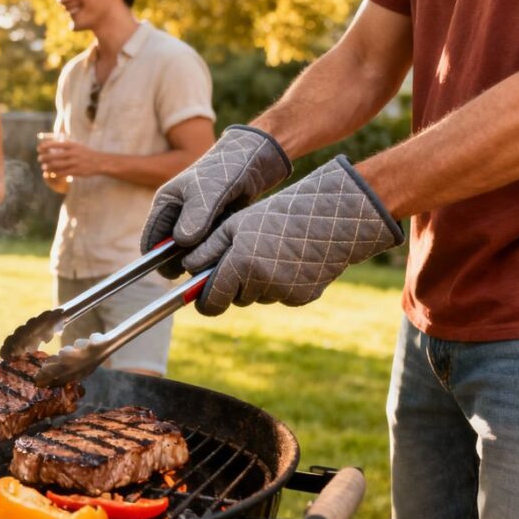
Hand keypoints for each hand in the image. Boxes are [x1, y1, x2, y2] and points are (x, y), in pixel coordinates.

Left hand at [37, 140, 102, 177]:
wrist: (100, 162)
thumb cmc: (86, 153)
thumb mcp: (77, 146)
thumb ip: (66, 145)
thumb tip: (52, 144)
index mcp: (72, 145)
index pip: (55, 144)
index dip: (45, 146)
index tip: (38, 149)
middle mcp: (72, 153)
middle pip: (54, 155)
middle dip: (44, 157)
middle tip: (39, 159)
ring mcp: (74, 162)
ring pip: (57, 165)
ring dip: (48, 166)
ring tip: (43, 167)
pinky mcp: (76, 171)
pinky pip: (62, 173)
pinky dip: (55, 173)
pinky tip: (50, 174)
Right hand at [141, 125, 290, 276]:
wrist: (255, 158)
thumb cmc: (225, 168)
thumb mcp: (208, 191)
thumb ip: (195, 217)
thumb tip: (181, 243)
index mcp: (166, 203)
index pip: (151, 239)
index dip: (156, 260)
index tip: (172, 274)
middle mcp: (178, 213)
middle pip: (171, 248)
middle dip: (182, 261)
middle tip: (199, 270)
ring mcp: (196, 220)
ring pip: (192, 249)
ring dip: (201, 256)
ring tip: (216, 260)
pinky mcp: (214, 224)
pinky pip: (210, 244)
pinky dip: (216, 250)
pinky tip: (228, 251)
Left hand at [181, 156, 402, 315]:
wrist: (332, 217)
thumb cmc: (276, 216)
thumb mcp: (235, 226)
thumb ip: (206, 251)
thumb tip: (186, 271)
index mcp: (239, 265)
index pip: (211, 302)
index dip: (203, 301)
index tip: (201, 297)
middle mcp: (261, 285)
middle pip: (235, 299)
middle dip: (233, 284)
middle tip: (245, 256)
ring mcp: (284, 294)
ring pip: (258, 297)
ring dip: (257, 283)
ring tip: (271, 252)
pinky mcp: (303, 298)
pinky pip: (280, 297)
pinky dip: (280, 284)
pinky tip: (290, 260)